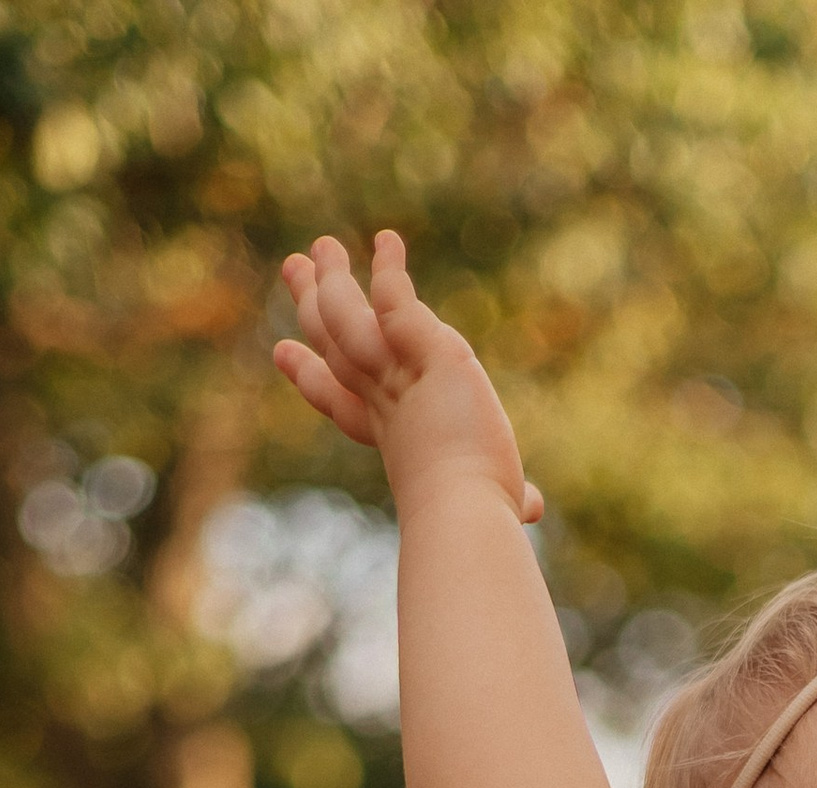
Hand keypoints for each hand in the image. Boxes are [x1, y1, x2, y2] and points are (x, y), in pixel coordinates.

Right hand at [273, 229, 543, 523]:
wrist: (461, 512)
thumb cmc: (479, 518)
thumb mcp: (493, 499)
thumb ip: (511, 496)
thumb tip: (534, 507)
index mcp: (389, 439)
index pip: (341, 403)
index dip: (310, 377)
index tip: (283, 353)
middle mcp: (382, 403)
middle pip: (334, 344)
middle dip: (311, 305)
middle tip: (292, 269)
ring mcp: (397, 377)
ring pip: (347, 316)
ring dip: (333, 277)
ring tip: (321, 245)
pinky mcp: (426, 354)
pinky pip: (395, 301)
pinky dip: (391, 270)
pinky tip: (389, 240)